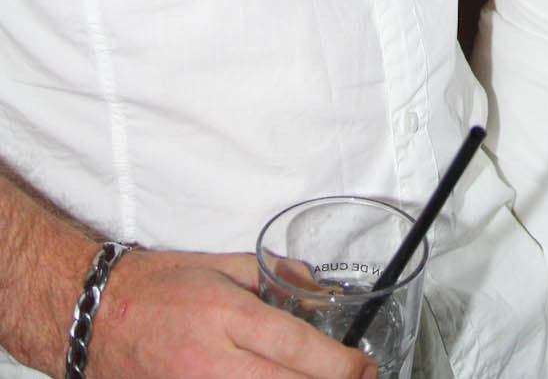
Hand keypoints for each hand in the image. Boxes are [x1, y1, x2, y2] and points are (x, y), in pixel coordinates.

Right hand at [89, 249, 376, 378]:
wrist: (97, 316)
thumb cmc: (158, 286)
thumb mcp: (221, 264)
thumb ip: (273, 274)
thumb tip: (316, 287)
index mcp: (228, 317)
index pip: (299, 350)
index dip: (342, 365)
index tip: (364, 365)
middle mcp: (215, 362)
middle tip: (358, 378)